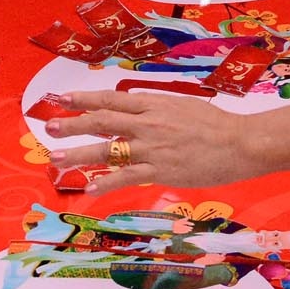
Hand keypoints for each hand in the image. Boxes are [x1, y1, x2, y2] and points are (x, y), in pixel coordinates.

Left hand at [45, 89, 260, 192]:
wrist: (241, 142)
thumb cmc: (216, 124)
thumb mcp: (182, 106)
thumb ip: (156, 109)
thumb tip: (135, 109)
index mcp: (153, 105)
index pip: (111, 99)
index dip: (84, 98)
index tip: (62, 99)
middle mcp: (148, 124)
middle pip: (102, 121)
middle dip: (73, 123)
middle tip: (49, 127)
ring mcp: (152, 148)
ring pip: (108, 150)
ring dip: (79, 154)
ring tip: (56, 159)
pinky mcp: (161, 170)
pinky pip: (127, 177)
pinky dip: (106, 183)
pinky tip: (89, 189)